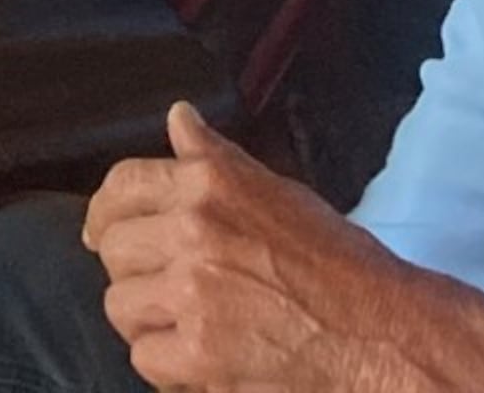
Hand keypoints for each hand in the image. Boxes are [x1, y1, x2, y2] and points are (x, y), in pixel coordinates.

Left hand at [85, 102, 425, 390]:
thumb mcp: (277, 191)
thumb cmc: (340, 265)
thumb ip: (215, 159)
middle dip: (133, 271)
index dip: (105, 211)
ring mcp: (191, 292)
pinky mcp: (197, 352)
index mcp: (210, 183)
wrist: (380, 333)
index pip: (122, 184)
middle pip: (113, 249)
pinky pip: (145, 357)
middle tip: (163, 288)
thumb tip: (179, 118)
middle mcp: (193, 229)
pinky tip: (203, 357)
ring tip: (189, 323)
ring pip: (121, 306)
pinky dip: (169, 366)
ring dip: (149, 319)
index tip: (102, 231)